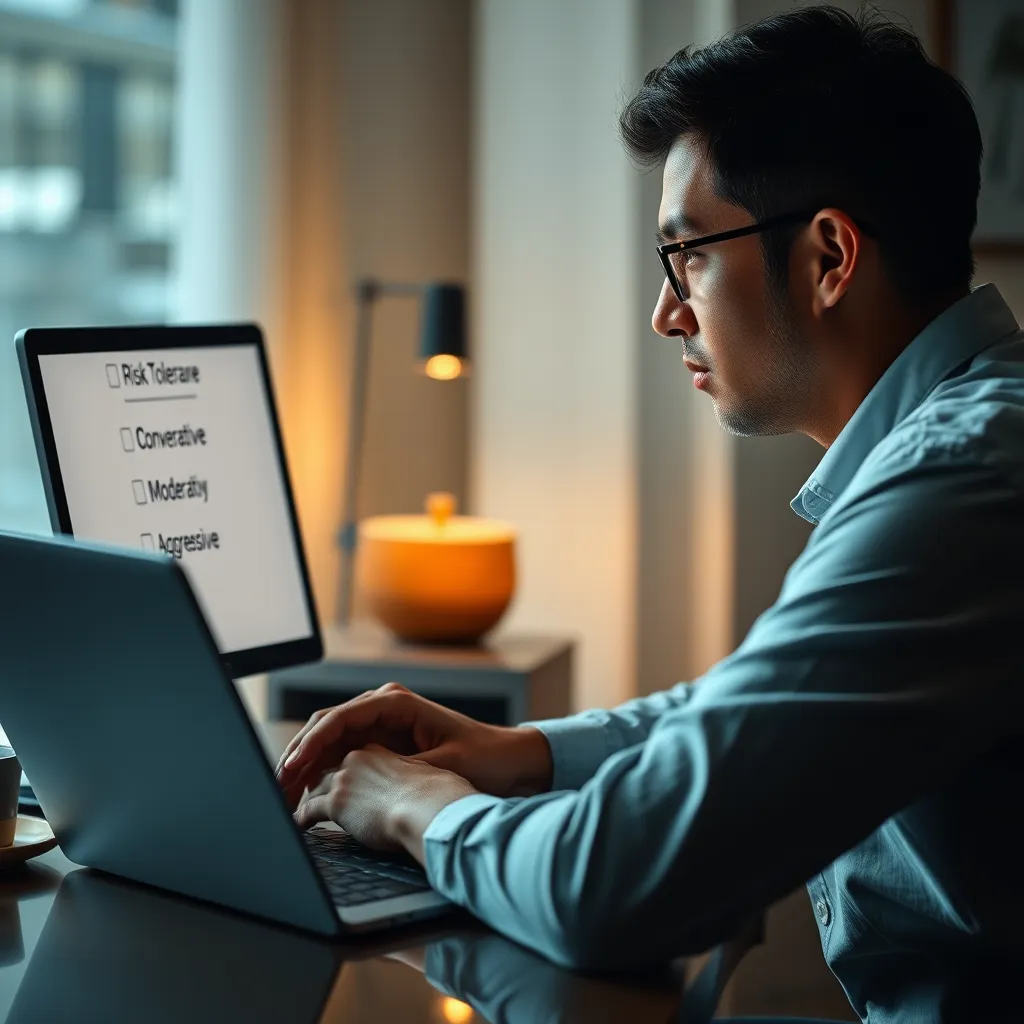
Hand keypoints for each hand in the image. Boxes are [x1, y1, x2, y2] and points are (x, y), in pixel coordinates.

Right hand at [275, 682, 552, 809]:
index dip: (309, 746)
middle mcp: (383, 708)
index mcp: (395, 704)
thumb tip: (361, 783)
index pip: (338, 719)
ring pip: (329, 742)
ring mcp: (382, 725)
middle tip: (275, 789)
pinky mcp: (384, 744)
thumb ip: (401, 772)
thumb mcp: (443, 767)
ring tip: (282, 796)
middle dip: (297, 757)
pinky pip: (343, 755)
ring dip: (305, 766)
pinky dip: (323, 773)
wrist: (512, 762)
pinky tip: (307, 795)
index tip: (289, 770)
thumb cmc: (485, 759)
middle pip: (325, 728)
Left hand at [292, 745, 477, 859]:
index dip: (336, 770)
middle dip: (308, 779)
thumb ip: (407, 777)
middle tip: (298, 794)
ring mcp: (345, 777)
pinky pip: (307, 809)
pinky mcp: (336, 799)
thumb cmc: (438, 797)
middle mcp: (357, 759)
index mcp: (378, 752)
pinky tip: (296, 827)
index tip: (327, 781)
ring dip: (297, 797)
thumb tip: (407, 792)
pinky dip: (298, 818)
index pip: (348, 758)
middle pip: (324, 768)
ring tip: (291, 811)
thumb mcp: (423, 777)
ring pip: (312, 786)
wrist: (432, 808)